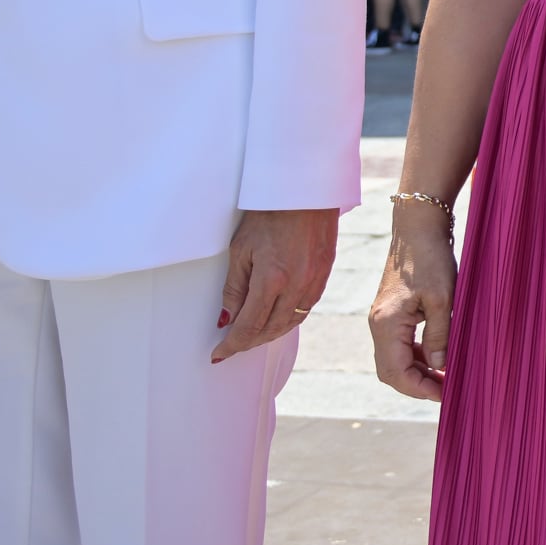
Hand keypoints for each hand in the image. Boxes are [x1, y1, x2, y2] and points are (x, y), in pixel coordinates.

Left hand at [212, 207, 339, 363]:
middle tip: (232, 347)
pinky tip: (277, 319)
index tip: (219, 353)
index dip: (232, 344)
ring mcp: (315, 281)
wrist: (304, 191)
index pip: (249, 325)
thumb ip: (234, 288)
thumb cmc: (268, 215)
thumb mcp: (241, 250)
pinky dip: (289, 319)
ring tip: (253, 337)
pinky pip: (306, 308)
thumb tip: (227, 318)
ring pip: (291, 322)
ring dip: (270, 334)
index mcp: (272, 279)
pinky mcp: (325, 273)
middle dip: (249, 342)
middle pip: (271, 329)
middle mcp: (297, 285)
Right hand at [368, 206, 457, 401]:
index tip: (445, 394)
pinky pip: (400, 344)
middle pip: (391, 371)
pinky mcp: (392, 313)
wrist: (418, 227)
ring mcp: (383, 319)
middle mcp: (379, 325)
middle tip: (447, 390)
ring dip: (419, 371)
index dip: (420, 389)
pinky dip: (418, 355)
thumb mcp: (443, 299)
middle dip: (417, 384)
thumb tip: (440, 366)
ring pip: (395, 359)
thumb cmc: (430, 258)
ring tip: (447, 376)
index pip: (396, 373)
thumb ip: (440, 335)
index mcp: (386, 324)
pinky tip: (440, 355)